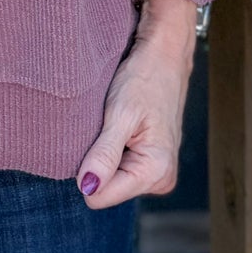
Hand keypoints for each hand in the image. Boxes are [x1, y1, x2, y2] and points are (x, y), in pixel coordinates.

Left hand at [76, 0, 197, 207]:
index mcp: (156, 171)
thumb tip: (87, 187)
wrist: (164, 56)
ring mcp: (157, 172)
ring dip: (104, 154)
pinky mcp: (151, 163)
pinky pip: (118, 169)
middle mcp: (161, 179)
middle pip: (105, 189)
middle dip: (98, 161)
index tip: (94, 138)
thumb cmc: (144, 79)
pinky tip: (120, 128)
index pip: (100, 196)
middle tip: (106, 127)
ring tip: (115, 125)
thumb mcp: (120, 114)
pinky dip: (112, 149)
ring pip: (110, 180)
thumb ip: (104, 154)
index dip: (88, 170)